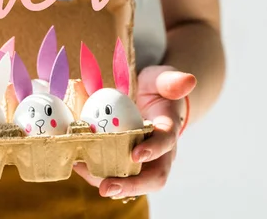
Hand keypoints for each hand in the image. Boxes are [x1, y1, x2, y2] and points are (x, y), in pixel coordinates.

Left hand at [73, 65, 195, 199]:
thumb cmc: (156, 89)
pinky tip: (78, 165)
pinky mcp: (125, 161)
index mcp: (168, 129)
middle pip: (153, 176)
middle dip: (132, 185)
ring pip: (132, 181)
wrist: (148, 99)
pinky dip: (96, 173)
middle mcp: (159, 152)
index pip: (167, 142)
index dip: (153, 149)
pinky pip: (114, 173)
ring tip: (85, 176)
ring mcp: (143, 161)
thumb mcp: (162, 78)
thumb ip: (171, 80)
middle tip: (108, 188)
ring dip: (109, 184)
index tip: (135, 154)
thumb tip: (188, 80)